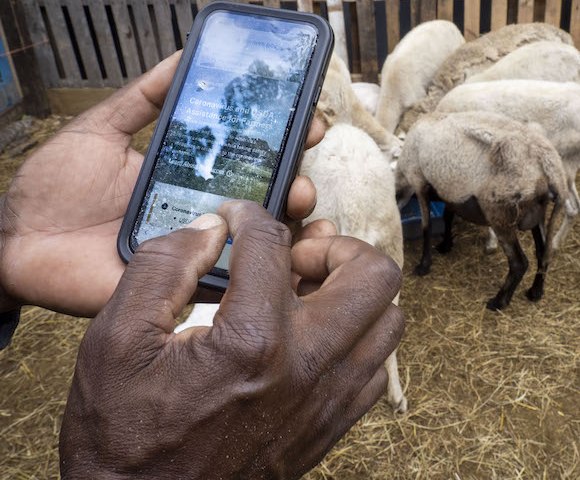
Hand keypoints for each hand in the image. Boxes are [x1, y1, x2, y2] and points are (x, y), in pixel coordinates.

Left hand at [0, 52, 323, 315]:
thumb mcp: (100, 130)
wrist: (16, 245)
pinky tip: (285, 255)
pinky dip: (267, 272)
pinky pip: (234, 282)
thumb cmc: (52, 189)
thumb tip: (182, 57)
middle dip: (296, 177)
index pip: (247, 157)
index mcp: (187, 176)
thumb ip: (142, 99)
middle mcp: (200, 212)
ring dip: (291, 220)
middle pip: (264, 198)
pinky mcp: (186, 284)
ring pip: (260, 239)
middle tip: (304, 161)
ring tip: (298, 198)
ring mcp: (198, 249)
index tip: (307, 119)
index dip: (281, 139)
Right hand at [59, 200, 403, 478]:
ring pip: (389, 319)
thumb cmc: (125, 438)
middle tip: (296, 258)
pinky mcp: (333, 425)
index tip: (235, 219)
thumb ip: (162, 268)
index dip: (250, 215)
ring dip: (355, 292)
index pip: (274, 244)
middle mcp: (308, 367)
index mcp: (252, 340)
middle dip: (336, 247)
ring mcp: (329, 400)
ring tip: (308, 295)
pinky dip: (357, 339)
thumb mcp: (115, 342)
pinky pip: (377, 366)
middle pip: (374, 274)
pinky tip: (313, 339)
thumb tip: (209, 228)